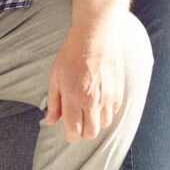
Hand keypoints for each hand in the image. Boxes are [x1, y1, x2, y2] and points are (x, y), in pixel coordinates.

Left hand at [43, 24, 125, 143]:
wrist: (96, 35)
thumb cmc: (72, 53)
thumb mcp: (55, 75)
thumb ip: (53, 102)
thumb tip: (50, 121)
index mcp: (74, 96)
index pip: (74, 132)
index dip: (70, 135)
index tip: (68, 130)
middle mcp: (93, 99)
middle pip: (91, 133)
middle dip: (83, 132)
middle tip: (77, 121)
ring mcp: (108, 96)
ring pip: (104, 124)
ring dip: (95, 122)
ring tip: (87, 108)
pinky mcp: (118, 91)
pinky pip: (113, 112)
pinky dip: (106, 112)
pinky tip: (98, 100)